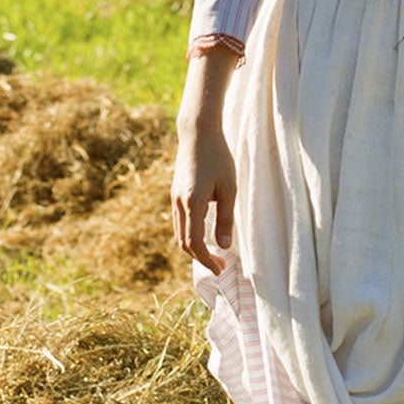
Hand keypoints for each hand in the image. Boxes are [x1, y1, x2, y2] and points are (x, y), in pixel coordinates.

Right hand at [171, 118, 237, 271]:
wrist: (197, 133)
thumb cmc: (218, 158)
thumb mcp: (229, 188)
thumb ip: (225, 218)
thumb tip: (223, 246)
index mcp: (192, 203)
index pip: (195, 243)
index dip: (207, 260)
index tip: (221, 270)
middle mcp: (179, 203)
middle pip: (184, 242)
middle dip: (200, 258)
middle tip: (220, 265)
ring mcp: (174, 198)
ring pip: (179, 233)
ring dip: (193, 247)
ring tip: (212, 253)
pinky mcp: (175, 193)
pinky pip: (178, 222)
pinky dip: (189, 234)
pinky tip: (203, 234)